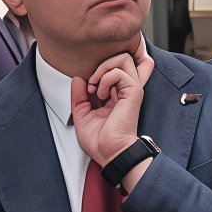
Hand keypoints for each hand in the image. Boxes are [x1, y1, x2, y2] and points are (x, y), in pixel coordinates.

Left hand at [71, 48, 148, 178]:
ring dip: (104, 69)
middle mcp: (125, 89)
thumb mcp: (82, 114)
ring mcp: (130, 90)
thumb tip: (78, 79)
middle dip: (102, 64)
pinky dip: (106, 78)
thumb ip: (79, 96)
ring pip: (124, 58)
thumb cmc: (100, 141)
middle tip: (92, 83)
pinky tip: (101, 94)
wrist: (110, 153)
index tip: (87, 89)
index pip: (113, 68)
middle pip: (122, 57)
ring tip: (96, 87)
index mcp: (115, 94)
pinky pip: (120, 71)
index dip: (96, 72)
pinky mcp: (133, 93)